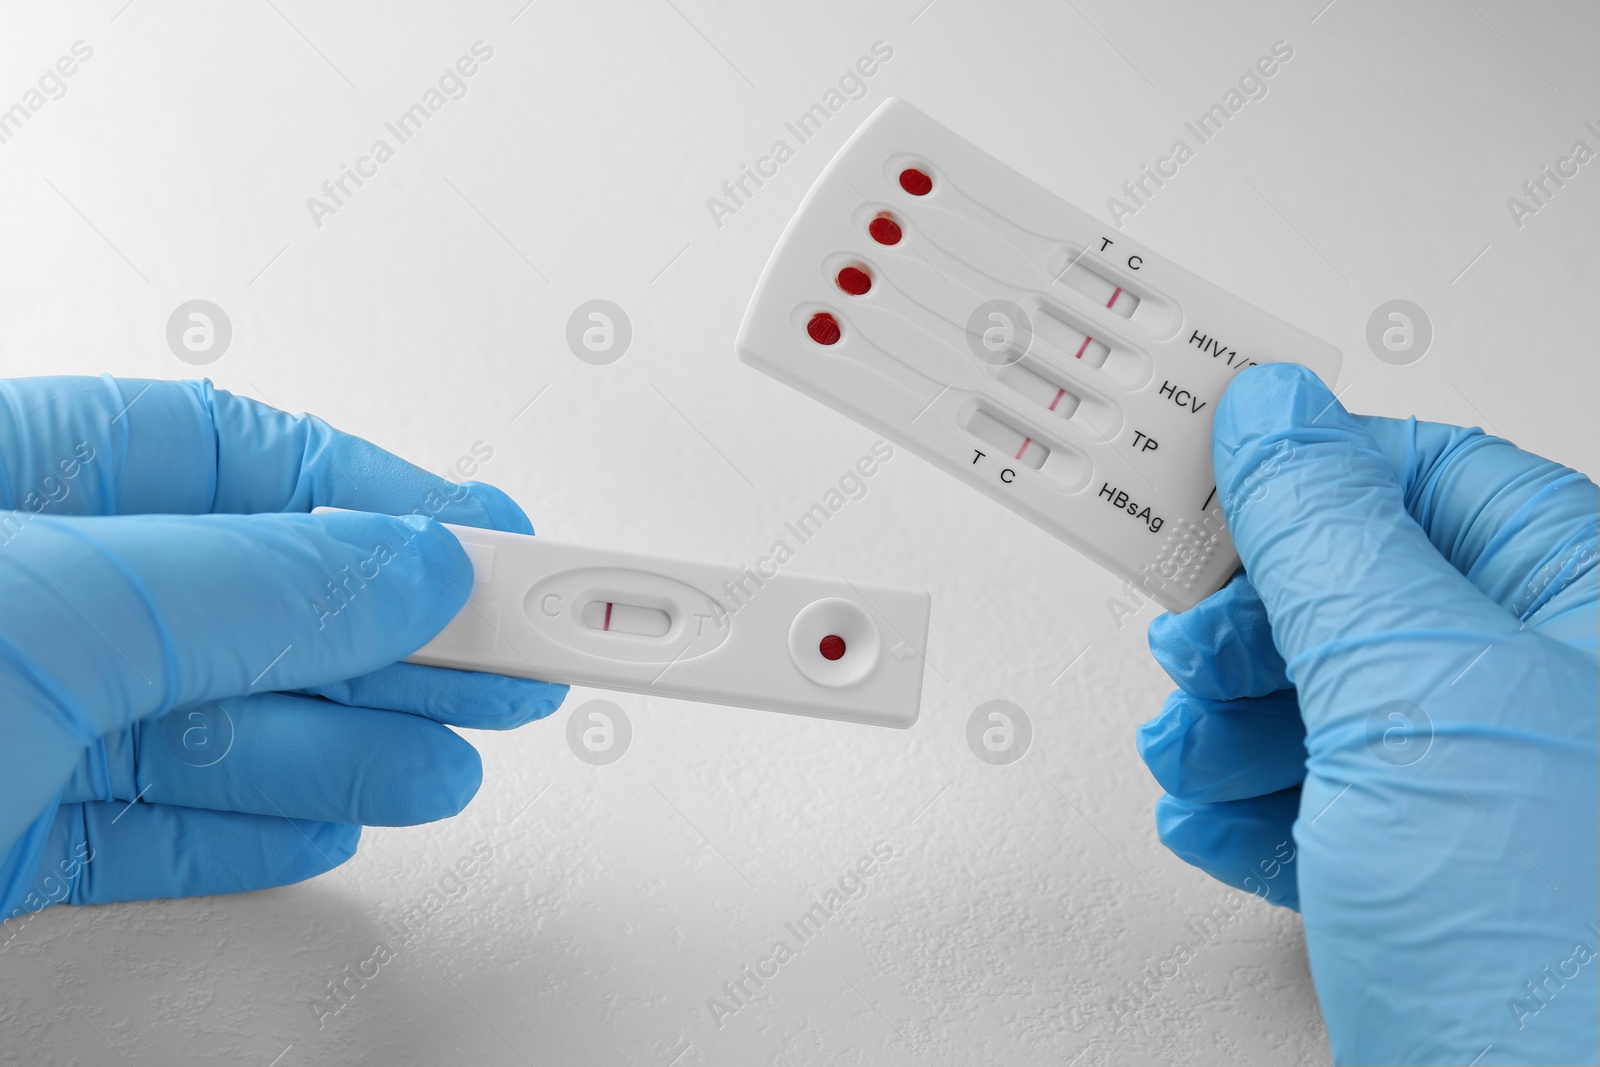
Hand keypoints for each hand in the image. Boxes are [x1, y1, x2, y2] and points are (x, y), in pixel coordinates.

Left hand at [0, 376, 566, 922]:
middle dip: (394, 644)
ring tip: (446, 765)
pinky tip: (322, 823)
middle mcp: (21, 597)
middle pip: (250, 605)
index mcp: (8, 478)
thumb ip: (249, 587)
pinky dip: (250, 833)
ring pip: (215, 727)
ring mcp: (5, 722)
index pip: (236, 461)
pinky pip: (154, 828)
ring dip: (348, 754)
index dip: (381, 499)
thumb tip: (413, 570)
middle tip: (517, 661)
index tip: (498, 542)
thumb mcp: (52, 609)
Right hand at [1136, 364, 1596, 1064]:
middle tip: (1188, 648)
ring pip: (1327, 702)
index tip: (1196, 474)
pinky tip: (1213, 817)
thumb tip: (1272, 414)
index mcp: (1586, 604)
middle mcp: (1546, 691)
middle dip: (1249, 624)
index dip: (1302, 471)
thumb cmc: (1566, 957)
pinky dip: (1246, 804)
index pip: (1424, 474)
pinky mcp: (1432, 882)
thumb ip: (1329, 537)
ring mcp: (1489, 794)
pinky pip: (1321, 804)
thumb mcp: (1420, 697)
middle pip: (1357, 592)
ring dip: (1228, 723)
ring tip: (1188, 753)